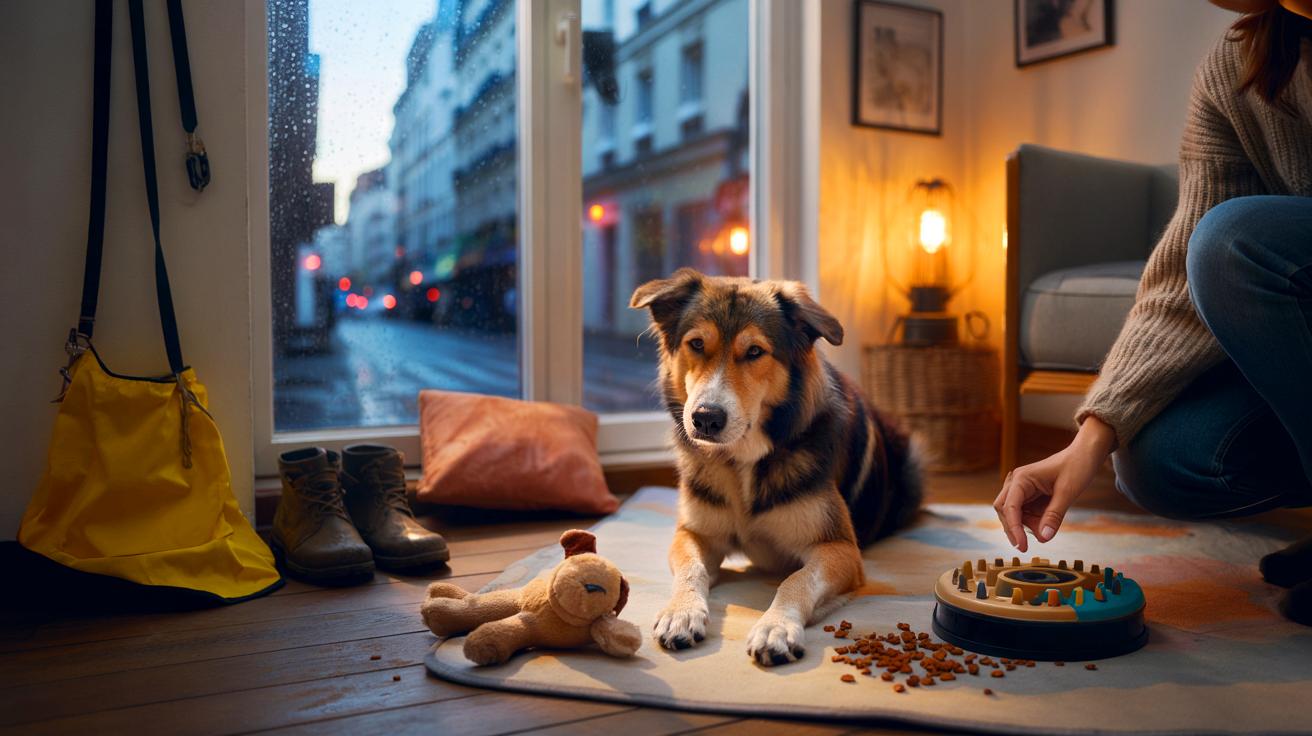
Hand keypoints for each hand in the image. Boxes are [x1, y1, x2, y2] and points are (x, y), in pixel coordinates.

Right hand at [994, 417, 1115, 551]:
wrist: (1085, 454)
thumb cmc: (1077, 467)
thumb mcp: (1068, 493)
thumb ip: (1054, 516)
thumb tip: (1044, 538)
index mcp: (1022, 478)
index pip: (1009, 507)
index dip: (1013, 528)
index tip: (1022, 546)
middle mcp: (1017, 482)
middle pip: (1004, 511)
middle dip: (1014, 529)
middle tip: (1026, 546)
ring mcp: (1021, 488)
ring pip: (1013, 514)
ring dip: (1026, 525)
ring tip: (1047, 528)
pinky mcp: (1029, 494)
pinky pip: (1024, 512)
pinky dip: (1033, 522)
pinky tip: (1045, 523)